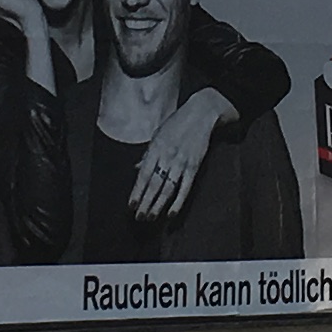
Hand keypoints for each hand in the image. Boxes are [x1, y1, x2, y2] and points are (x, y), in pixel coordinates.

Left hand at [132, 89, 227, 217]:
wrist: (200, 114)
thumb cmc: (177, 123)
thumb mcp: (158, 134)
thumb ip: (148, 153)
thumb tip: (136, 168)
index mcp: (155, 149)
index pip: (143, 175)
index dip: (137, 191)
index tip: (131, 205)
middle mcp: (166, 157)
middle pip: (154, 185)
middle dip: (145, 203)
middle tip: (139, 218)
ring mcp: (181, 162)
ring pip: (167, 189)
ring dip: (158, 205)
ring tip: (151, 217)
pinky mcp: (194, 166)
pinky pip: (185, 188)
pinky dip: (178, 202)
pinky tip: (171, 213)